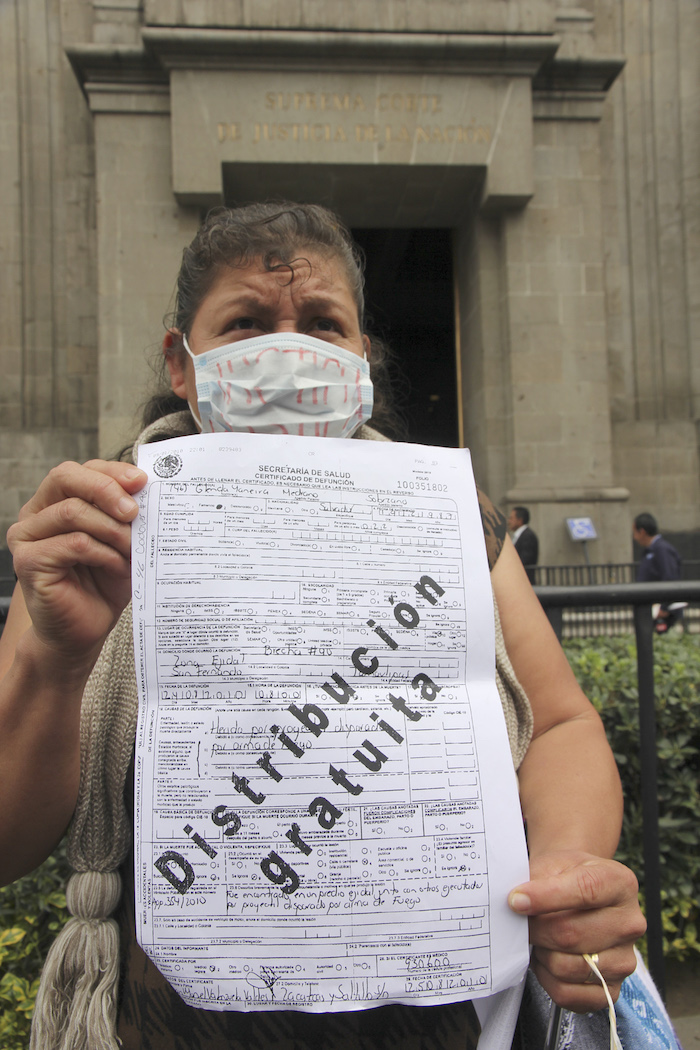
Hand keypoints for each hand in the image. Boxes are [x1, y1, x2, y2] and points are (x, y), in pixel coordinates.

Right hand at [7, 460, 147, 665]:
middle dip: (107, 489)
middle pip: (66, 477)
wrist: (85, 632)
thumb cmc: (102, 585)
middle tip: (135, 511)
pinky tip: (117, 567)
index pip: (81, 470)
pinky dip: (104, 553)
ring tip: (132, 549)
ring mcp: (26, 536)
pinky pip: (74, 543)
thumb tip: (148, 489)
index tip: (143, 482)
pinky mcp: (28, 561)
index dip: (112, 472)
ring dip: (112, 529)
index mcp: (55, 501)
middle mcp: (35, 514)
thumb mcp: (121, 542)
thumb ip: (126, 514)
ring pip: (73, 511)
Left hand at [508, 850, 645, 1011]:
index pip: (585, 891)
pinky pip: (570, 995)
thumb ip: (536, 880)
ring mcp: (625, 959)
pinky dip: (548, 980)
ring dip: (542, 954)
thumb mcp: (554, 864)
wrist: (581, 890)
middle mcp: (630, 923)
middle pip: (571, 934)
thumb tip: (517, 903)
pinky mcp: (612, 989)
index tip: (516, 900)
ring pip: (568, 967)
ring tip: (540, 939)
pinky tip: (548, 960)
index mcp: (619, 884)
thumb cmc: (566, 877)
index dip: (545, 897)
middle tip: (524, 923)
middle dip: (536, 930)